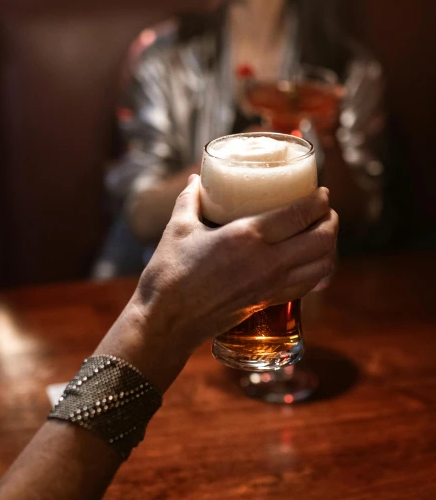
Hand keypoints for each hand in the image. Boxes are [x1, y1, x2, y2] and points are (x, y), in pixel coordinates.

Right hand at [135, 177, 337, 350]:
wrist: (167, 321)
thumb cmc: (170, 272)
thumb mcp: (178, 227)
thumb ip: (190, 199)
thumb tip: (196, 179)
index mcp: (246, 237)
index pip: (299, 214)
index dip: (318, 201)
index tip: (323, 192)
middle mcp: (266, 262)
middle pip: (320, 239)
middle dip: (331, 221)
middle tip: (326, 210)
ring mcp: (270, 285)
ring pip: (321, 265)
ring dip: (330, 247)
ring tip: (324, 233)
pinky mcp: (268, 302)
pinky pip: (307, 285)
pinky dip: (318, 270)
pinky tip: (311, 262)